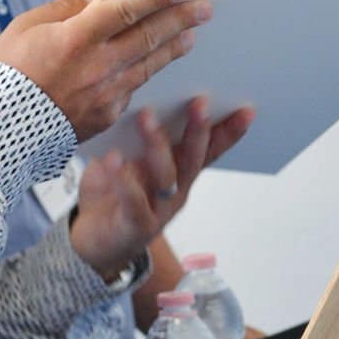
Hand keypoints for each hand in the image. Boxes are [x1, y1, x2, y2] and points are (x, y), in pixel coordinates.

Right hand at [0, 0, 210, 141]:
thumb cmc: (6, 75)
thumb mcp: (26, 28)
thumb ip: (66, 9)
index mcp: (75, 39)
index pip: (127, 9)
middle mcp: (97, 67)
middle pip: (148, 36)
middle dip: (179, 19)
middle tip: (203, 8)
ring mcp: (105, 94)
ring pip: (149, 65)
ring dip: (173, 47)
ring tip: (190, 35)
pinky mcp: (106, 116)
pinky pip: (132, 89)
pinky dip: (145, 73)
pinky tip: (155, 64)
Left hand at [70, 96, 253, 279]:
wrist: (93, 243)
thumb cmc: (111, 194)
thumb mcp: (125, 159)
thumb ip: (134, 135)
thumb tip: (136, 95)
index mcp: (178, 171)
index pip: (210, 149)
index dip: (229, 132)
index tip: (245, 109)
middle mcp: (175, 190)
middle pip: (194, 158)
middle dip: (199, 130)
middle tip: (199, 103)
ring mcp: (159, 210)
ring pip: (167, 177)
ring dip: (158, 145)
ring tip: (145, 116)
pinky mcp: (136, 226)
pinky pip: (134, 201)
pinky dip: (123, 180)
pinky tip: (113, 158)